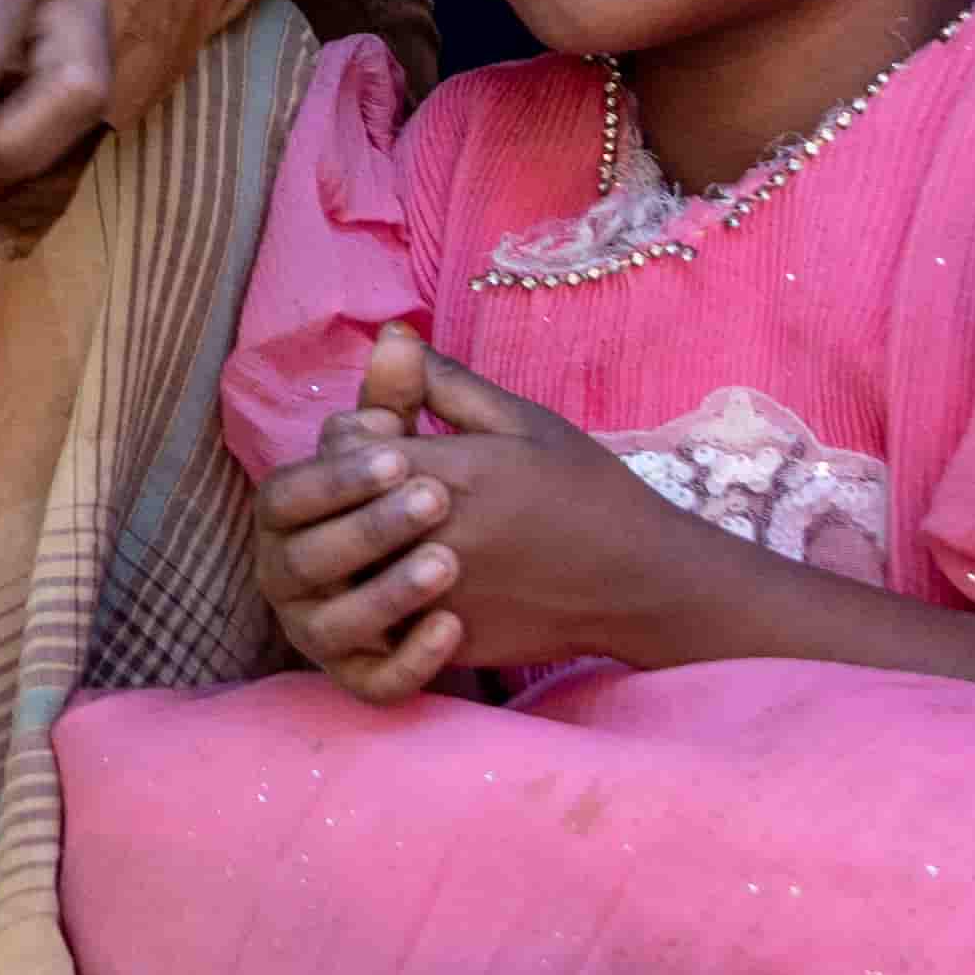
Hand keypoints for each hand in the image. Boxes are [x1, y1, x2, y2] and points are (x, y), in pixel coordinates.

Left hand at [243, 328, 712, 689]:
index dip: (358, 434)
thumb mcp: (523, 421)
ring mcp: (430, 594)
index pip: (344, 442)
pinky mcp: (441, 640)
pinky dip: (384, 594)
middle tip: (392, 482)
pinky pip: (379, 615)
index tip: (394, 433)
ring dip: (359, 543)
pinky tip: (416, 577)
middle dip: (349, 485)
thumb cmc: (586, 490)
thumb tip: (389, 334)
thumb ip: (446, 382)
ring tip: (401, 530)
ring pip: (348, 563)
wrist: (639, 582)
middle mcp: (424, 534)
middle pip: (336, 502)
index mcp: (442, 471)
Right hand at [251, 349, 470, 696]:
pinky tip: (455, 627)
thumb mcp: (432, 448)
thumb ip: (404, 400)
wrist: (519, 577)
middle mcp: (288, 574)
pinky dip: (408, 660)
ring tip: (447, 563)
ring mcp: (320, 631)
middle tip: (433, 499)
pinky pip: (372, 683)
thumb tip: (397, 336)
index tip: (400, 448)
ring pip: (333, 626)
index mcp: (289, 514)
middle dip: (365, 528)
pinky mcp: (361, 677)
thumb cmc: (452, 498)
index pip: (287, 494)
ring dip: (386, 594)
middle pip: (303, 559)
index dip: (336, 475)